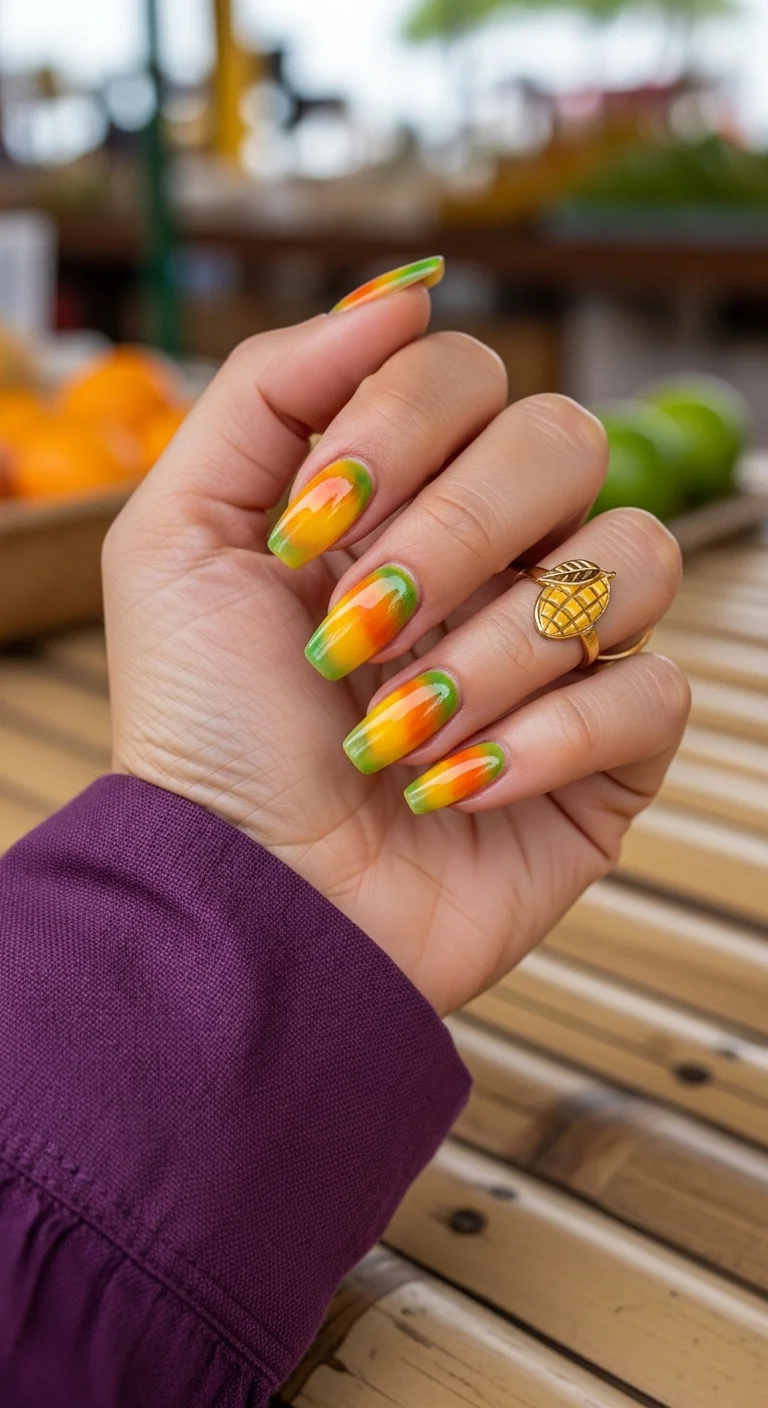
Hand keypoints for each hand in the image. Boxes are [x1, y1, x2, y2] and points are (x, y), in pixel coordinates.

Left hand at [104, 276, 688, 1014]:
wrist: (246, 900)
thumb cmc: (205, 731)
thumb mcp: (179, 538)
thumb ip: (270, 388)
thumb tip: (402, 294)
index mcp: (403, 495)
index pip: (470, 374)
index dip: (399, 431)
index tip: (311, 527)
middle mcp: (496, 555)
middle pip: (566, 443)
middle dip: (449, 538)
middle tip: (358, 631)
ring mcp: (561, 648)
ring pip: (630, 561)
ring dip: (494, 652)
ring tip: (397, 728)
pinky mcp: (610, 751)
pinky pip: (652, 692)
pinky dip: (546, 742)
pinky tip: (454, 787)